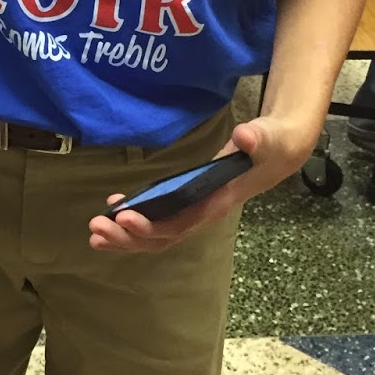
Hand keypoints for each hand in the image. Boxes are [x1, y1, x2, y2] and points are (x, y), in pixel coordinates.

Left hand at [88, 115, 316, 253]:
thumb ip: (256, 139)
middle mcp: (203, 213)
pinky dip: (135, 218)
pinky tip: (113, 208)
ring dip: (126, 234)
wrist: (280, 150)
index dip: (153, 226)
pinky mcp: (189, 199)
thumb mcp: (268, 138)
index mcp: (218, 203)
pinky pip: (159, 217)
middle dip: (129, 236)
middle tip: (96, 228)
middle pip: (163, 236)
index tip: (125, 217)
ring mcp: (195, 209)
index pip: (182, 224)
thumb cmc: (273, 145)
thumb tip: (244, 137)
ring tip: (95, 231)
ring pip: (158, 232)